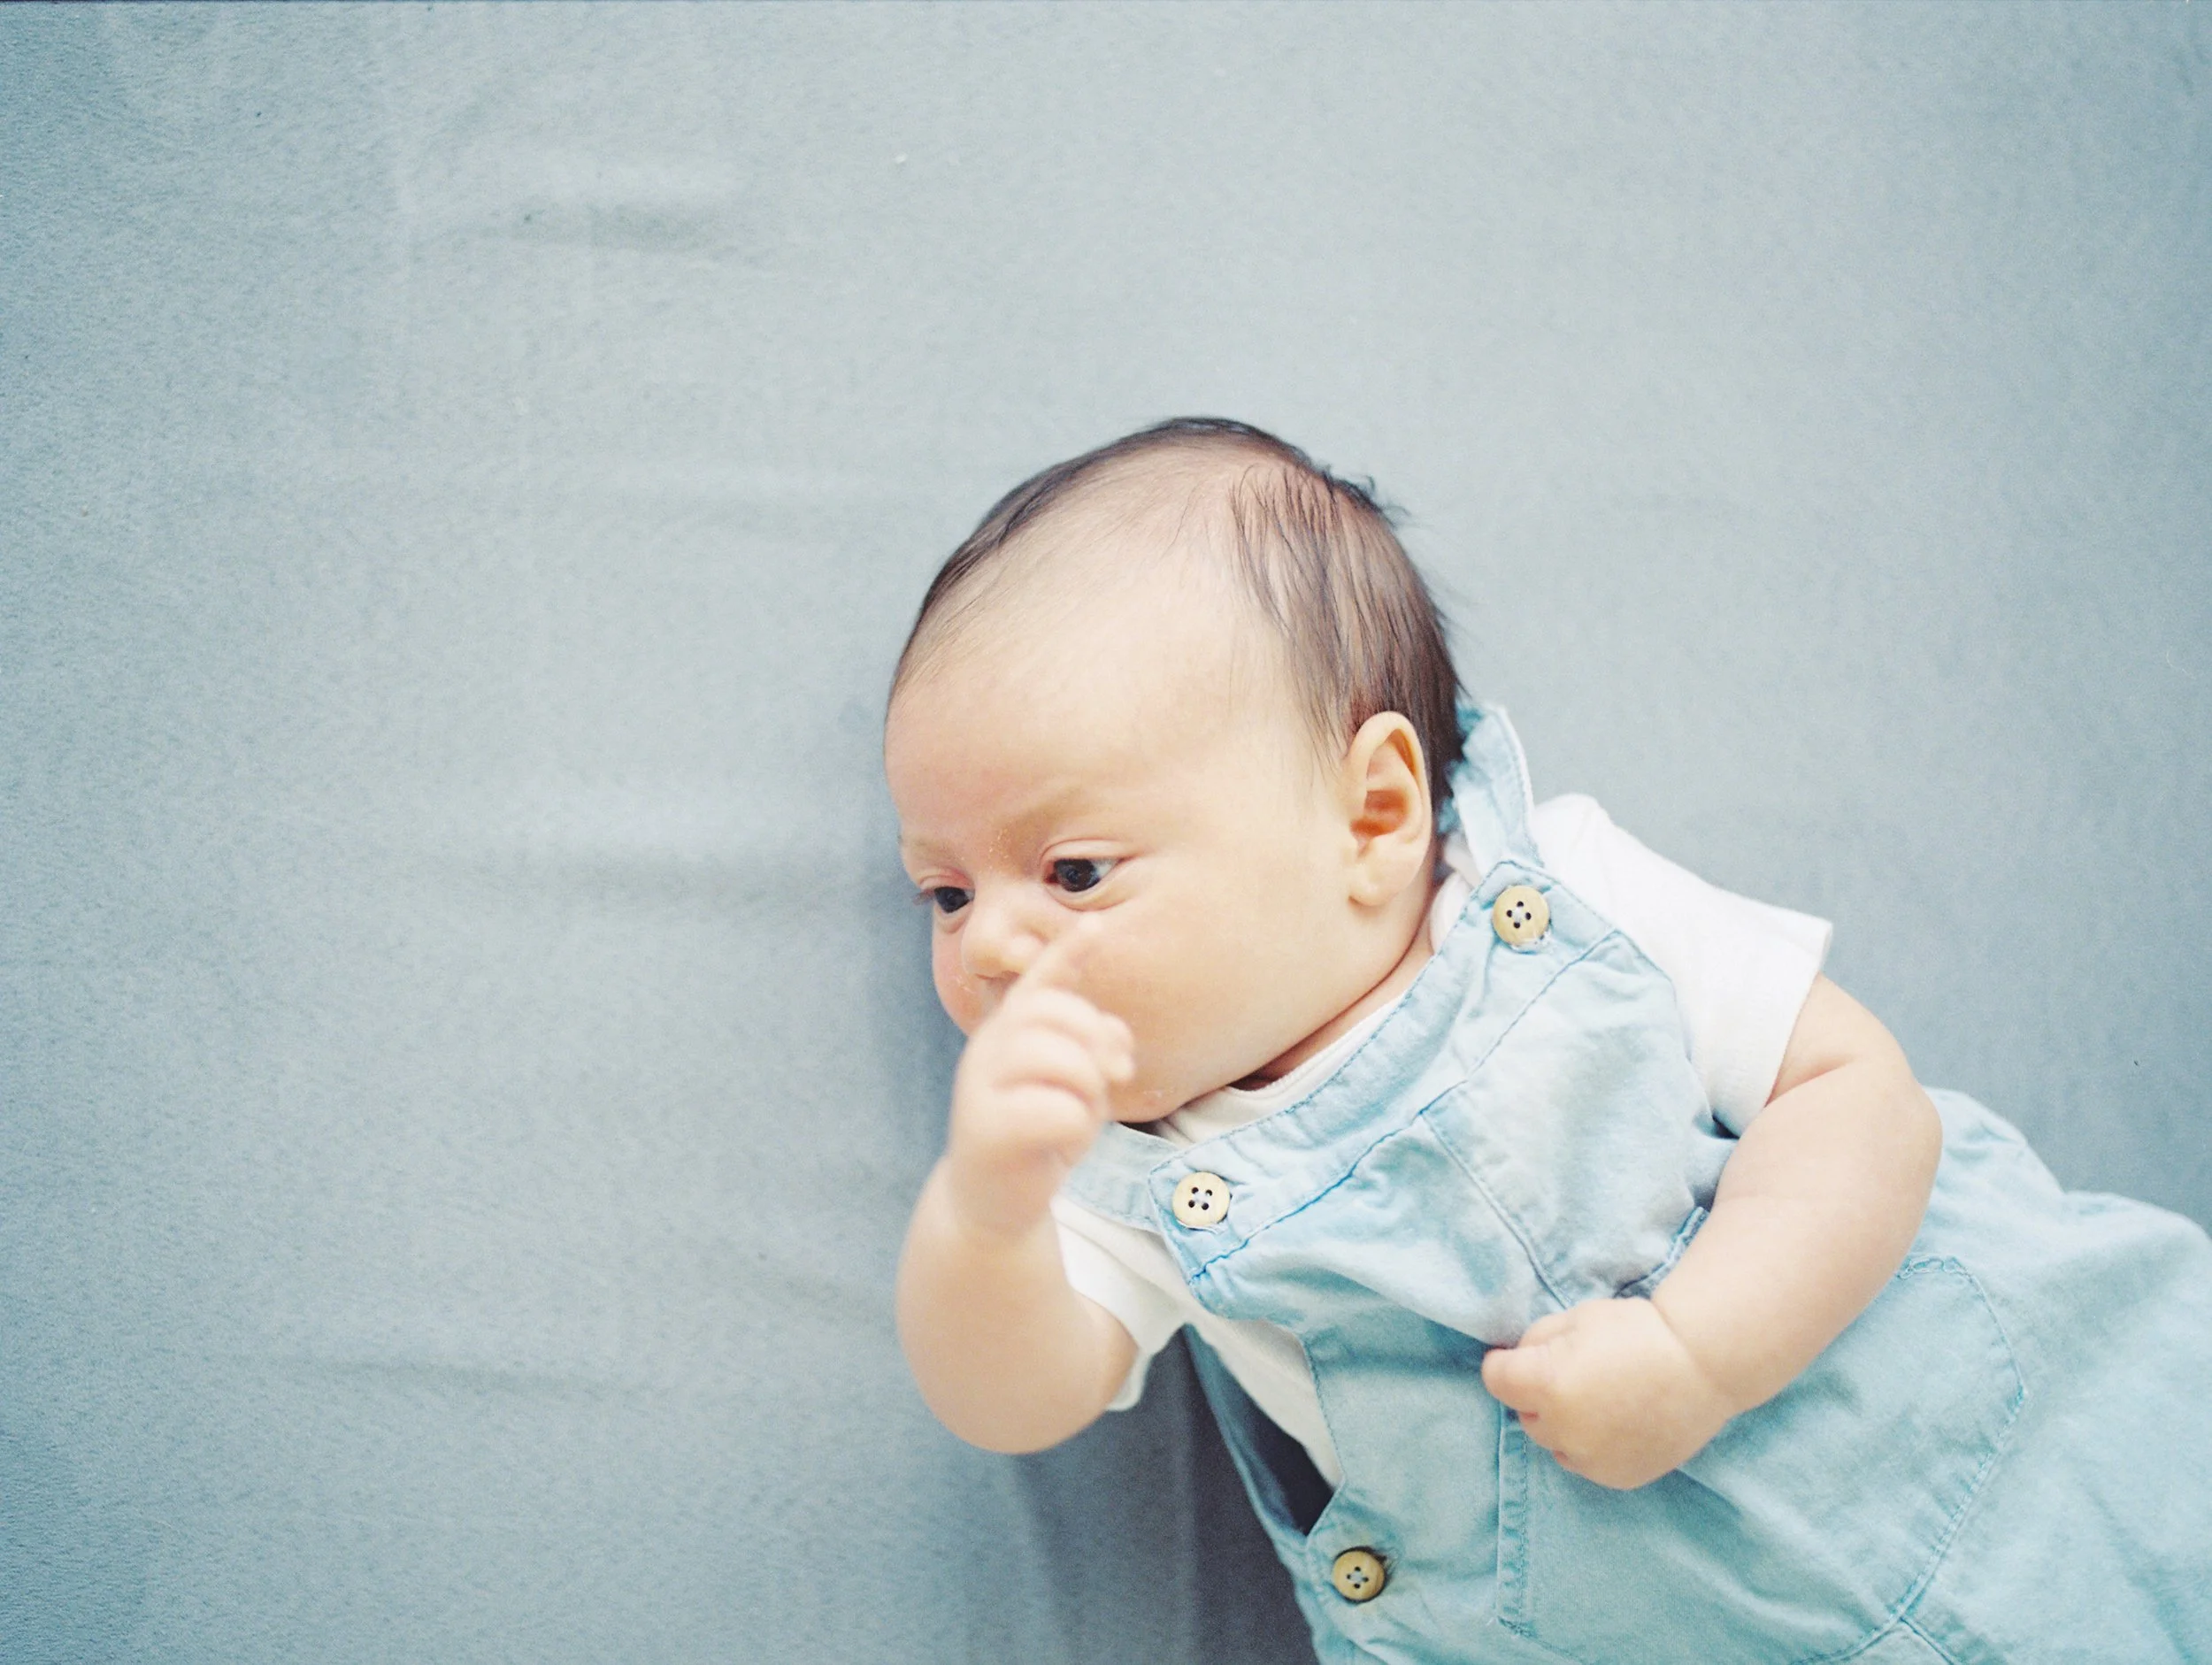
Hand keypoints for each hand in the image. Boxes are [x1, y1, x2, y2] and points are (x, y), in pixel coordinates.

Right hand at [941, 922, 1135, 1239]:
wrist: (992, 1201)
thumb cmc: (1037, 1133)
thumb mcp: (1071, 1085)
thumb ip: (1089, 1051)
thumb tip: (1117, 1039)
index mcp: (1009, 1029)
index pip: (1039, 981)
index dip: (1067, 952)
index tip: (1097, 925)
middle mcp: (988, 1048)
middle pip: (1054, 1012)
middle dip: (1098, 1037)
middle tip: (1118, 1072)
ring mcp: (980, 1087)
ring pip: (1059, 1058)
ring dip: (1089, 1088)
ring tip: (1084, 1112)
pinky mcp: (986, 1129)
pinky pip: (1058, 1111)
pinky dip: (1078, 1127)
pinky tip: (1066, 1144)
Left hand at [1480, 1297, 1734, 1489]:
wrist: (1701, 1363)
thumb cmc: (1637, 1330)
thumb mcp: (1576, 1318)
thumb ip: (1537, 1341)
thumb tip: (1516, 1360)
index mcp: (1548, 1385)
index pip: (1496, 1379)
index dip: (1504, 1363)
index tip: (1515, 1357)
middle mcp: (1564, 1430)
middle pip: (1526, 1414)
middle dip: (1537, 1394)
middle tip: (1570, 1372)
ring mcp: (1592, 1460)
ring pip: (1554, 1442)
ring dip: (1562, 1423)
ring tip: (1596, 1398)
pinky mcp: (1617, 1478)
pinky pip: (1585, 1461)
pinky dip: (1589, 1445)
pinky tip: (1615, 1422)